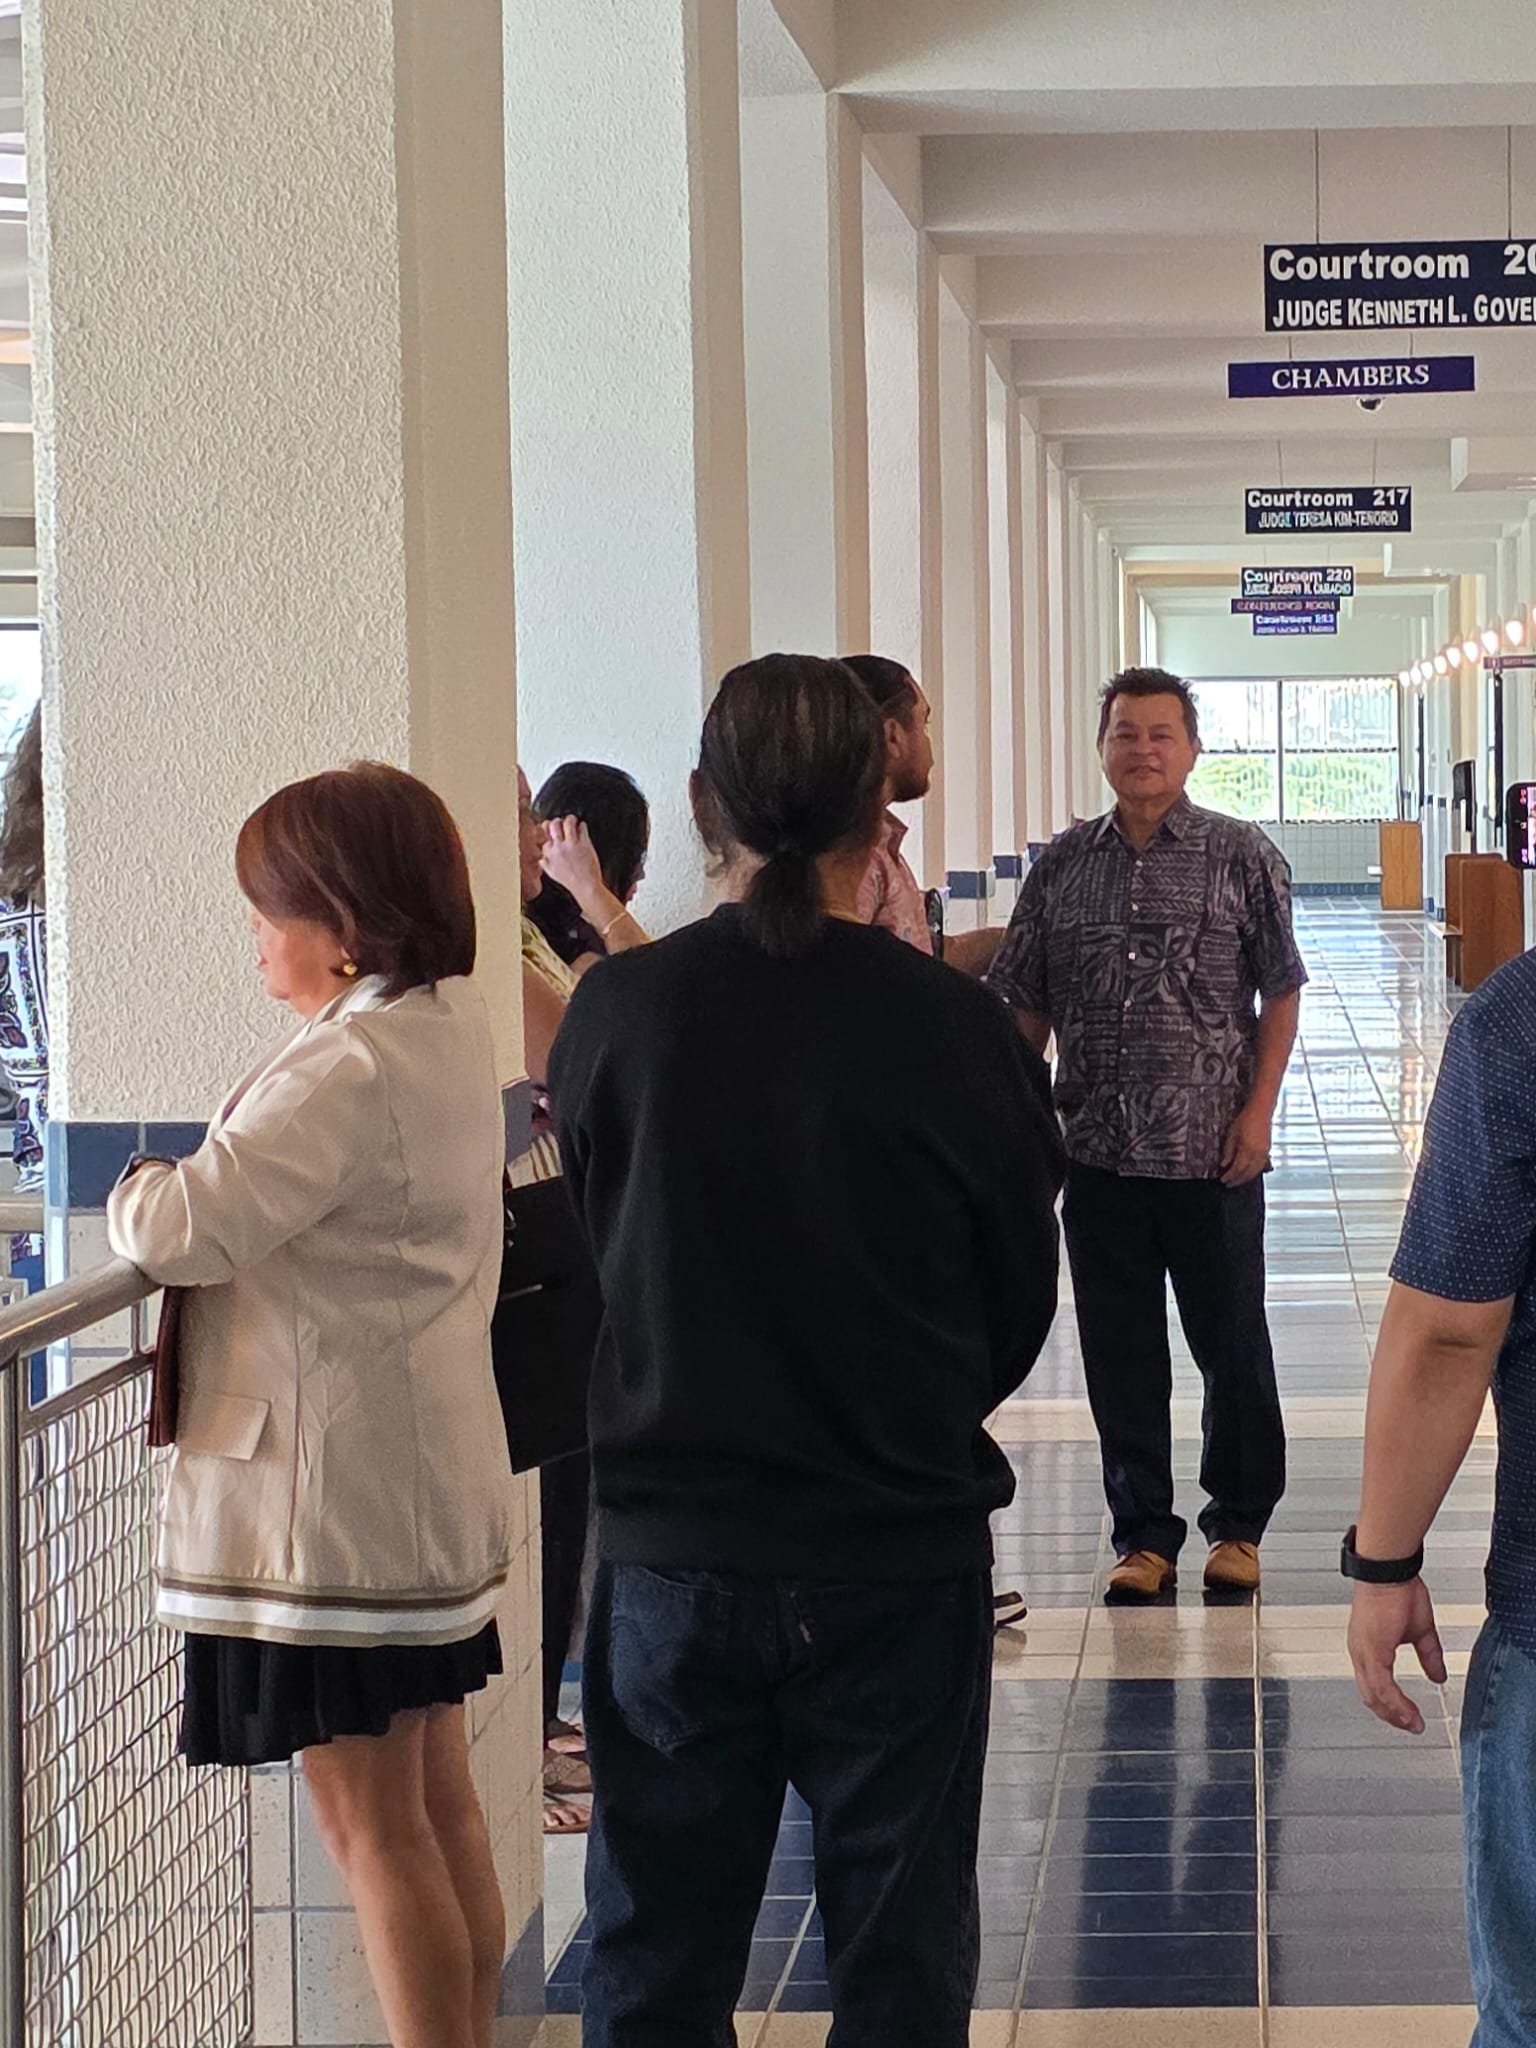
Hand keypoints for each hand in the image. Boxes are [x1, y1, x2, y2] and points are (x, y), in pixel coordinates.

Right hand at [540, 818, 610, 918]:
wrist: (585, 886)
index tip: (553, 834)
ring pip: (567, 822)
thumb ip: (545, 864)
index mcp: (549, 854)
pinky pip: (582, 827)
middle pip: (553, 824)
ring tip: (573, 821)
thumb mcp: (552, 874)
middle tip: (562, 824)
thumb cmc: (570, 881)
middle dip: (557, 822)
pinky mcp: (584, 843)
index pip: (544, 837)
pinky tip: (582, 829)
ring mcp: (571, 844)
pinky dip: (582, 826)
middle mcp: (559, 847)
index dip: (549, 834)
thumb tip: (541, 858)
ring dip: (570, 819)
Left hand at [1220, 1102, 1271, 1185]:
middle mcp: (1258, 1153)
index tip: (1222, 1179)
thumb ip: (1228, 1150)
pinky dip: (1253, 1173)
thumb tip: (1224, 1165)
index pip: (1238, 1168)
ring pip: (1255, 1171)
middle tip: (1228, 1184)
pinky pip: (1260, 1167)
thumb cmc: (1245, 1119)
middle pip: (1247, 1172)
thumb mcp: (1232, 1134)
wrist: (1261, 1111)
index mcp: (1247, 1149)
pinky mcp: (1267, 1151)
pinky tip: (1248, 1174)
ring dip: (1245, 1178)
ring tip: (1236, 1181)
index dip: (1230, 1176)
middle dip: (1237, 1180)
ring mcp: (1264, 1153)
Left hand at [1348, 1578, 1446, 1733]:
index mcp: (1369, 1647)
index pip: (1375, 1686)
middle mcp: (1361, 1651)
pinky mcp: (1370, 1649)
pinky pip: (1380, 1685)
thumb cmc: (1398, 1589)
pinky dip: (1394, 1703)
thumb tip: (1438, 1675)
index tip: (1410, 1718)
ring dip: (1394, 1714)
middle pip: (1370, 1696)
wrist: (1389, 1569)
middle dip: (1392, 1716)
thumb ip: (1428, 1654)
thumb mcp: (1419, 1630)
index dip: (1391, 1705)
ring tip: (1413, 1724)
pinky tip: (1408, 1713)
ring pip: (1373, 1695)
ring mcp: (1363, 1651)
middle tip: (1411, 1726)